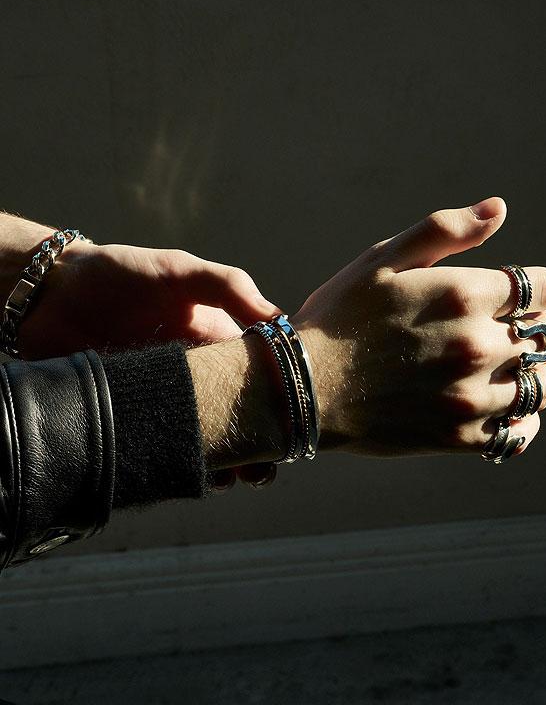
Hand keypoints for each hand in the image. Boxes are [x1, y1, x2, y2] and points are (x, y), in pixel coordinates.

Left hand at [0, 214, 282, 489]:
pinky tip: (193, 474)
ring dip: (224, 463)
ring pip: (203, 440)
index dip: (277, 403)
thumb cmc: (121, 274)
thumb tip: (279, 319)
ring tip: (234, 477)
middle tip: (264, 468)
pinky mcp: (132, 418)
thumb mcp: (181, 271)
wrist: (52, 293)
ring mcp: (163, 401)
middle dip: (255, 446)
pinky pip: (162, 449)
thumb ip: (228, 286)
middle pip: (234, 418)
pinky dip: (180, 466)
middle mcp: (194, 378)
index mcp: (214, 344)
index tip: (291, 425)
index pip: (256, 379)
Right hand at [292, 197, 545, 457]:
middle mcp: (476, 345)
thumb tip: (498, 209)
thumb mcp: (381, 259)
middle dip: (536, 328)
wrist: (303, 388)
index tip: (529, 293)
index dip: (543, 287)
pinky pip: (518, 433)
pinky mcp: (458, 436)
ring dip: (535, 373)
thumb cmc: (339, 318)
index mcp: (463, 295)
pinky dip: (522, 421)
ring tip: (511, 370)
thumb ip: (444, 231)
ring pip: (541, 386)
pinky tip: (503, 408)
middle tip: (512, 331)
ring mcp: (470, 395)